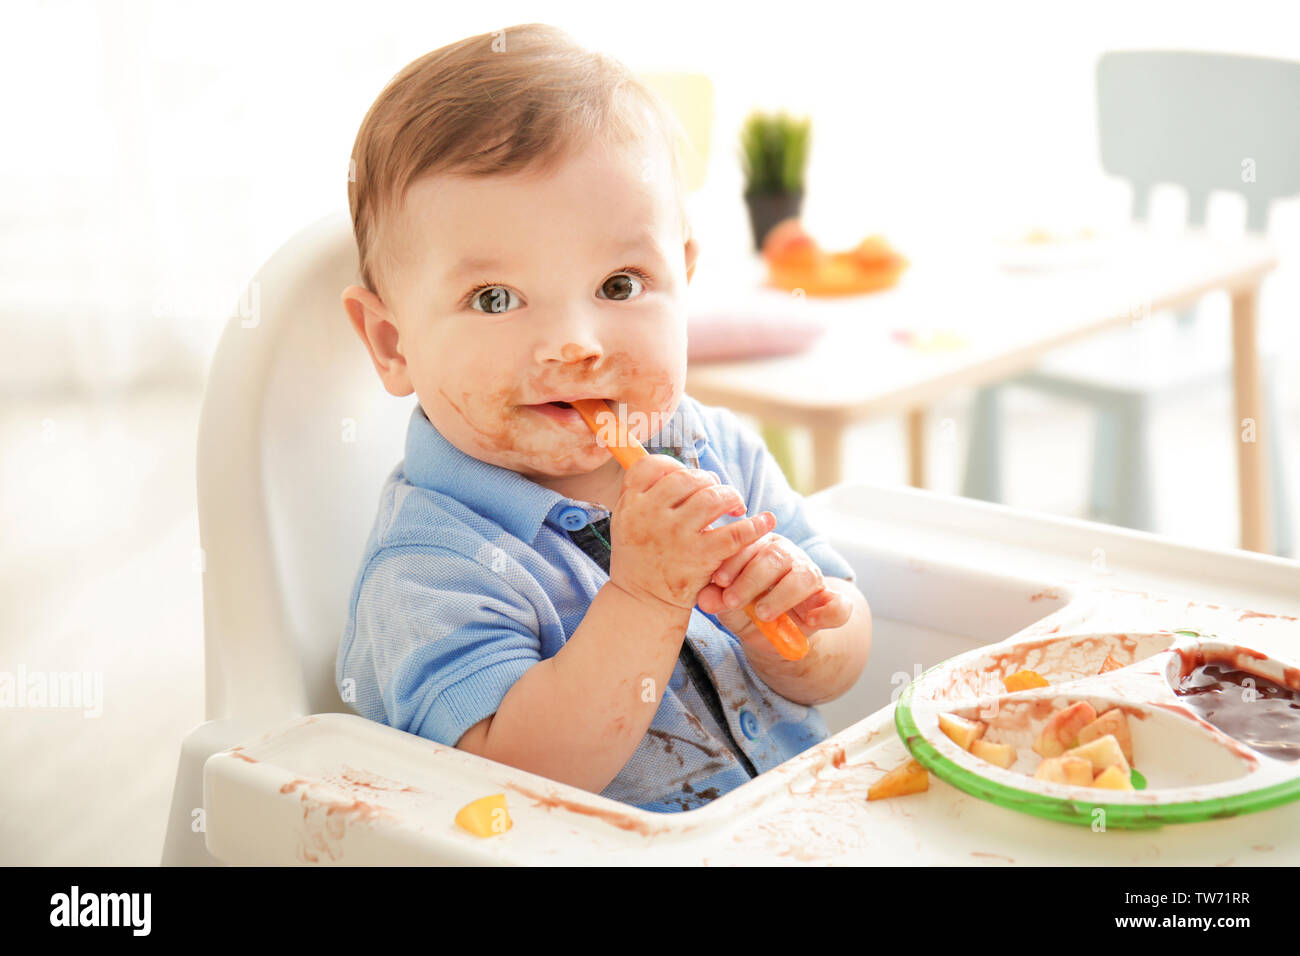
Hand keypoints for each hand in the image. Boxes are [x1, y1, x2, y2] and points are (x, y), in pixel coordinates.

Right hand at [608, 455, 775, 611]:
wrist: (642, 602)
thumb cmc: (641, 557)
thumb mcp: (628, 522)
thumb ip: (647, 495)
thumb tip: (684, 469)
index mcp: (630, 504)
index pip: (652, 465)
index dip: (674, 465)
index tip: (687, 477)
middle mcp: (650, 516)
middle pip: (688, 478)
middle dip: (709, 481)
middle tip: (718, 493)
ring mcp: (676, 535)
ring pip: (713, 497)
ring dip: (730, 496)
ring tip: (735, 507)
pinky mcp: (700, 556)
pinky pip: (735, 533)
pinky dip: (755, 525)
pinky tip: (765, 522)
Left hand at [695, 532, 853, 666]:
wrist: (771, 635)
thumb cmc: (746, 609)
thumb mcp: (728, 605)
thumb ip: (717, 599)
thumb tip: (704, 599)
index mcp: (762, 547)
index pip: (751, 543)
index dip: (735, 559)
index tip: (718, 579)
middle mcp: (789, 557)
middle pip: (777, 557)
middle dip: (752, 578)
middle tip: (732, 600)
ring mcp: (812, 578)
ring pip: (805, 576)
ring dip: (782, 595)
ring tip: (762, 614)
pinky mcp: (829, 603)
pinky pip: (839, 605)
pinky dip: (829, 612)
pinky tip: (811, 621)